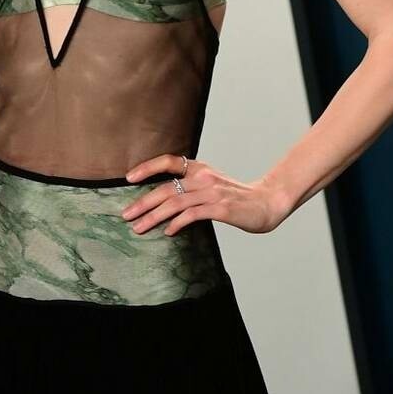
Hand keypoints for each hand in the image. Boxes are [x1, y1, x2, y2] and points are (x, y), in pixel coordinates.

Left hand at [120, 153, 284, 236]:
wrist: (267, 203)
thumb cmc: (237, 198)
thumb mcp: (211, 186)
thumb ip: (191, 188)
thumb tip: (163, 202)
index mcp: (200, 169)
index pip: (168, 161)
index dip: (147, 167)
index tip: (128, 178)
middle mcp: (203, 177)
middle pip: (165, 188)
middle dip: (142, 203)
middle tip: (125, 215)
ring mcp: (212, 192)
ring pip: (174, 203)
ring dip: (153, 217)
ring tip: (138, 228)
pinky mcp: (220, 208)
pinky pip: (191, 215)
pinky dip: (176, 224)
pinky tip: (168, 232)